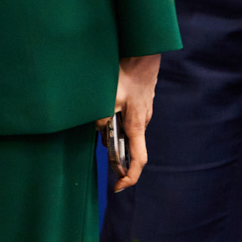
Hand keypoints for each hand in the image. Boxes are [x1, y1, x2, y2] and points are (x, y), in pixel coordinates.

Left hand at [100, 53, 160, 192]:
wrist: (142, 55)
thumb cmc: (127, 75)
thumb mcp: (108, 97)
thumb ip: (101, 116)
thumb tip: (99, 128)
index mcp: (137, 126)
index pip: (138, 160)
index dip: (130, 176)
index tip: (119, 186)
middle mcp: (142, 122)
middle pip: (129, 147)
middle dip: (115, 152)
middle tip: (101, 147)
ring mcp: (142, 113)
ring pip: (127, 131)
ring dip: (113, 132)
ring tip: (100, 122)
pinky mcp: (139, 104)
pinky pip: (128, 119)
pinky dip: (117, 120)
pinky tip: (106, 108)